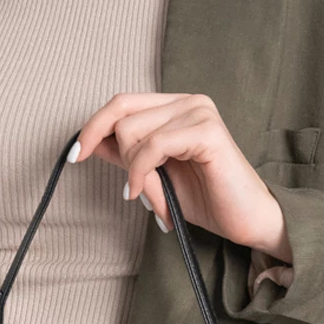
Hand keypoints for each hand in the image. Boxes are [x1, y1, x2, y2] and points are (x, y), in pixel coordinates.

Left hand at [69, 92, 292, 260]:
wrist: (248, 222)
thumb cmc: (207, 201)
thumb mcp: (155, 177)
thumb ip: (127, 156)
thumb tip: (90, 142)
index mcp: (177, 107)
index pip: (122, 103)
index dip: (93, 127)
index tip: (75, 156)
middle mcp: (189, 101)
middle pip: (122, 114)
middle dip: (119, 157)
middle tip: (136, 188)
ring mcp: (199, 112)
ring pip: (133, 131)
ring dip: (133, 170)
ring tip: (151, 193)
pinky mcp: (207, 132)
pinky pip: (153, 147)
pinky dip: (141, 173)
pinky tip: (147, 195)